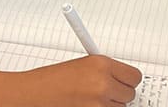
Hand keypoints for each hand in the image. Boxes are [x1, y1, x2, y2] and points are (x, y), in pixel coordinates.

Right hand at [0, 55, 141, 106]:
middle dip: (118, 94)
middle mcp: (103, 84)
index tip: (123, 82)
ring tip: (89, 100)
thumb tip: (122, 78)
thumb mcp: (82, 65)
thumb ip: (105, 70)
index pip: (134, 76)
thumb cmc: (51, 80)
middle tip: (102, 92)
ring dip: (109, 106)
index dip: (128, 80)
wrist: (32, 94)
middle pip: (129, 94)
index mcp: (102, 65)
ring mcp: (99, 104)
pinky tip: (86, 106)